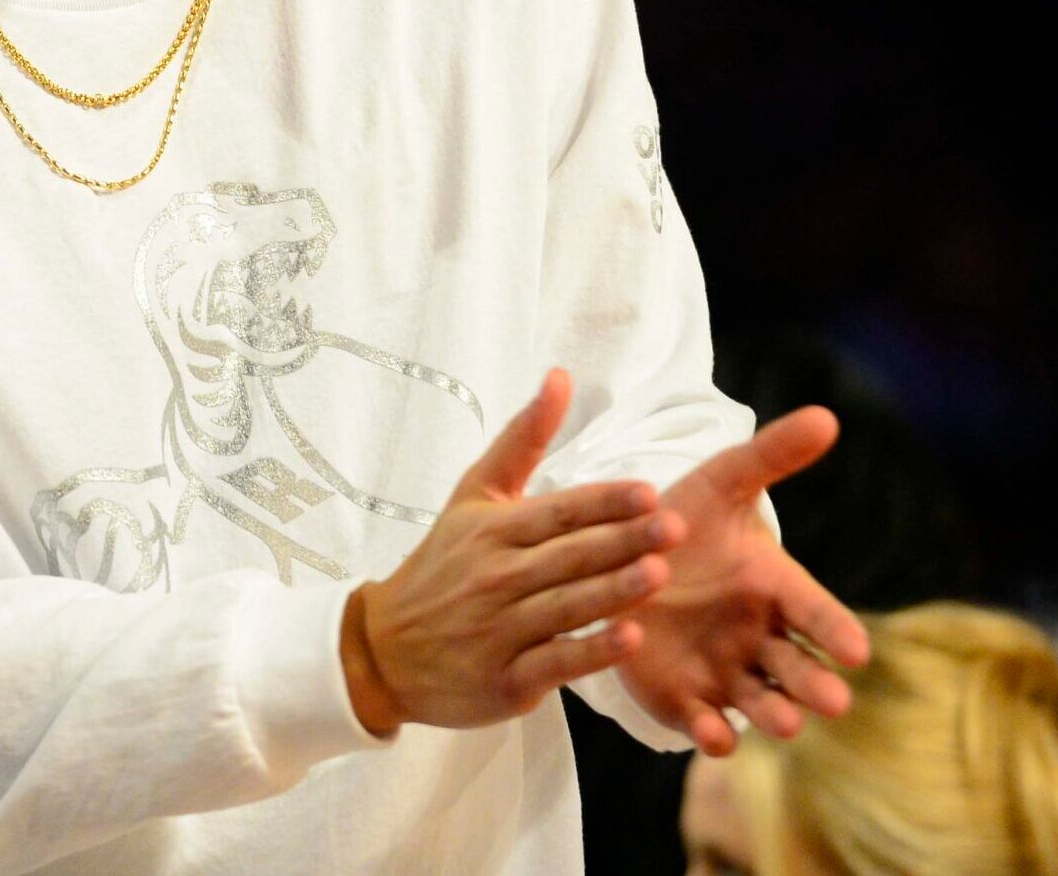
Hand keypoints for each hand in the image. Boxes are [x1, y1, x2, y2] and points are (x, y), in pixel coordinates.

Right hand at [343, 369, 684, 732]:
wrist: (383, 651)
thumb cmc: (441, 567)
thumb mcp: (473, 496)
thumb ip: (522, 440)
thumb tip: (561, 376)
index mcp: (493, 529)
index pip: (557, 511)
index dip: (604, 502)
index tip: (649, 492)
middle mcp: (496, 576)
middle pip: (568, 556)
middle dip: (622, 541)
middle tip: (674, 528)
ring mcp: (499, 630)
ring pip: (564, 606)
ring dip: (612, 591)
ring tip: (659, 575)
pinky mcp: (505, 680)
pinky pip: (554, 663)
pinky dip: (589, 651)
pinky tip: (628, 639)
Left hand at [614, 406, 871, 754]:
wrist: (621, 559)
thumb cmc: (683, 520)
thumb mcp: (719, 484)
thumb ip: (770, 457)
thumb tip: (827, 415)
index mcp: (774, 588)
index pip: (814, 610)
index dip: (835, 630)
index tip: (859, 650)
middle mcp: (759, 638)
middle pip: (795, 666)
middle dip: (814, 683)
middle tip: (835, 701)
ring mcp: (725, 673)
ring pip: (758, 700)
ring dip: (773, 713)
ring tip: (787, 724)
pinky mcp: (685, 700)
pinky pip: (702, 722)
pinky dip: (711, 732)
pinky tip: (715, 735)